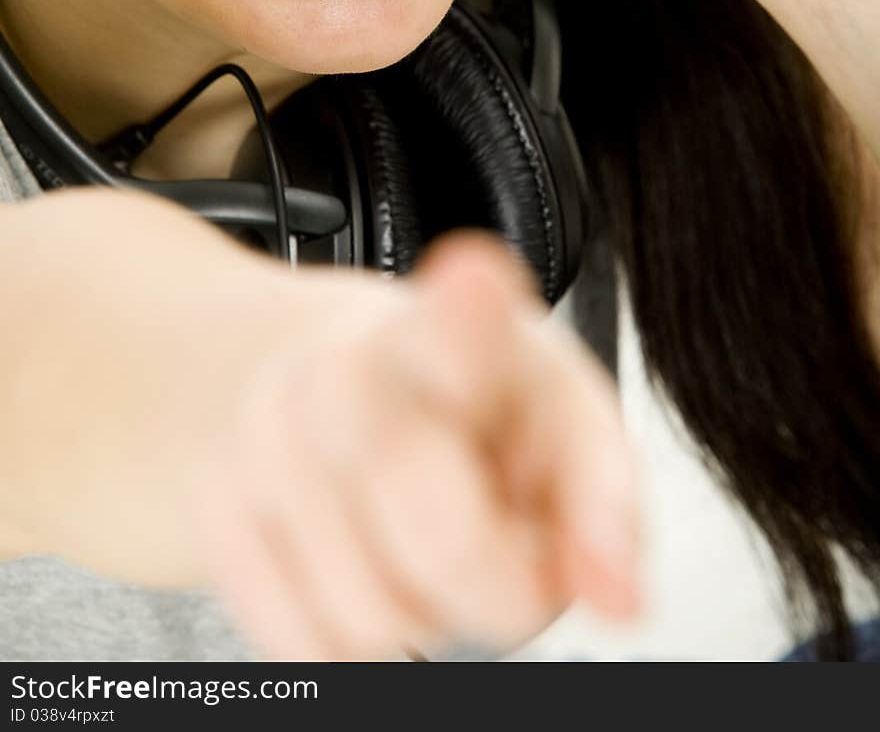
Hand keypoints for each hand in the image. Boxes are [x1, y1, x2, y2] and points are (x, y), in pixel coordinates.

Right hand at [185, 230, 642, 661]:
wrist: (285, 369)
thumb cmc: (451, 399)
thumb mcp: (551, 412)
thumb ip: (601, 500)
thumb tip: (620, 601)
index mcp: (455, 326)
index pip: (456, 318)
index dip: (466, 309)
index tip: (475, 280)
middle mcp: (345, 367)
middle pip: (439, 534)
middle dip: (498, 584)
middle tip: (505, 544)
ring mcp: (267, 437)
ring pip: (378, 617)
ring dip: (425, 614)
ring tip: (421, 538)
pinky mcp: (215, 510)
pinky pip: (311, 648)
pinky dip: (355, 636)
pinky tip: (363, 563)